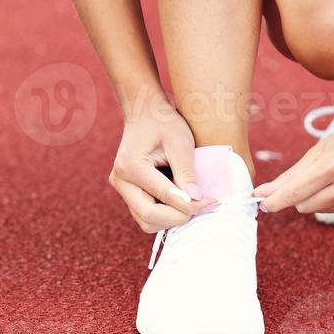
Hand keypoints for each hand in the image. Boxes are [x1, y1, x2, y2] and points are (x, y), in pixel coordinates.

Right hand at [108, 90, 215, 232]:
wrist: (144, 113)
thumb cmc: (163, 122)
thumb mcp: (180, 142)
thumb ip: (187, 172)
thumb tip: (196, 200)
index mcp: (131, 166)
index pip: (163, 196)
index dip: (190, 204)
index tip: (212, 201)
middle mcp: (120, 180)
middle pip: (149, 216)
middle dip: (179, 217)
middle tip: (202, 206)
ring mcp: (121, 188)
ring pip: (146, 221)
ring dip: (171, 219)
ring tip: (192, 202)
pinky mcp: (128, 192)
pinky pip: (145, 214)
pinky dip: (165, 214)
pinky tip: (181, 200)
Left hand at [255, 85, 333, 213]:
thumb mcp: (320, 148)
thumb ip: (291, 175)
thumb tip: (263, 193)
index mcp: (333, 165)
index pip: (293, 194)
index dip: (273, 200)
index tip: (259, 201)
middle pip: (303, 206)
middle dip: (296, 196)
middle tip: (305, 177)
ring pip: (319, 209)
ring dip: (316, 196)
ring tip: (333, 174)